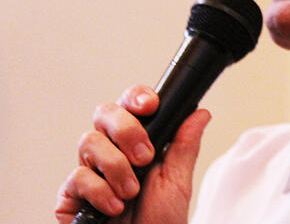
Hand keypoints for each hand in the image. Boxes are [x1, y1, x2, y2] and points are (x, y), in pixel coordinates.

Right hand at [55, 85, 210, 223]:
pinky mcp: (71, 194)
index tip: (150, 106)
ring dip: (117, 167)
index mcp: (137, 141)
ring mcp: (90, 170)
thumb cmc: (159, 220)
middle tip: (144, 156)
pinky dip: (101, 191)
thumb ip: (185, 146)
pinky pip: (77, 177)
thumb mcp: (178, 181)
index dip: (136, 97)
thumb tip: (199, 113)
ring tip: (132, 191)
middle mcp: (110, 150)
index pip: (130, 105)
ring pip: (90, 142)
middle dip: (126, 130)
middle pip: (105, 113)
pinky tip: (115, 206)